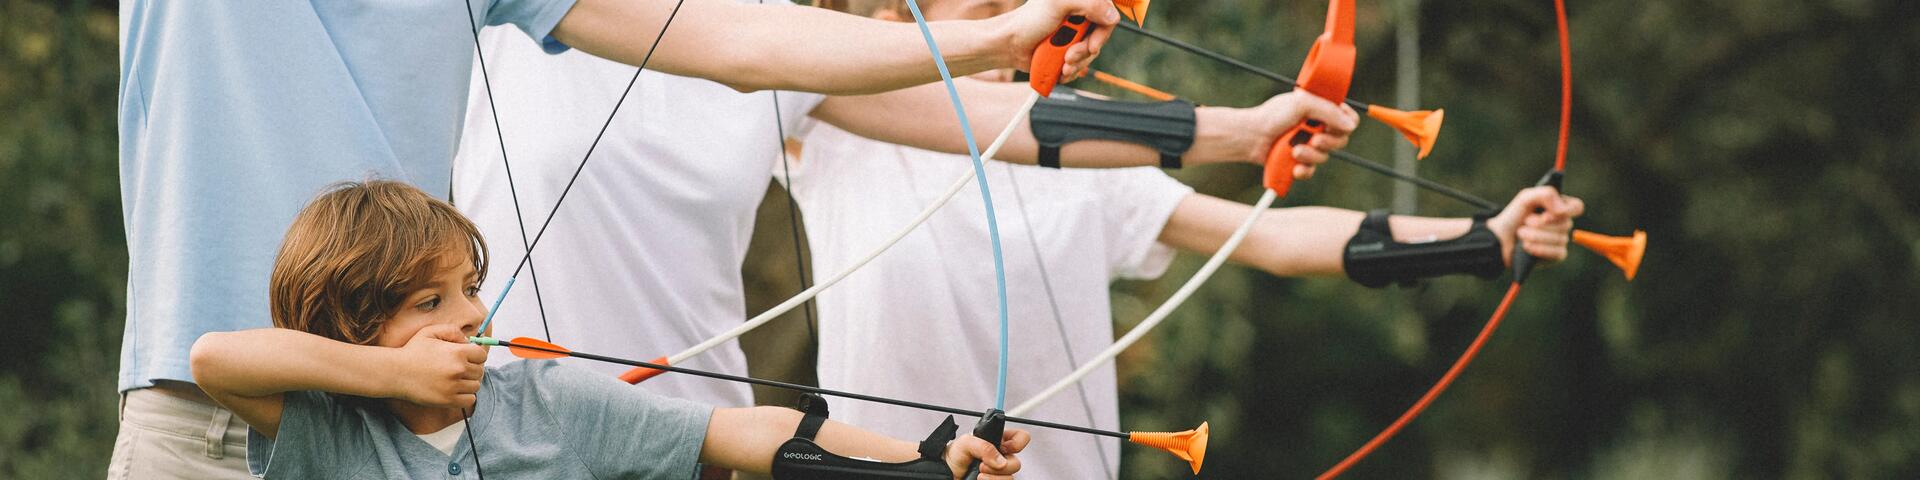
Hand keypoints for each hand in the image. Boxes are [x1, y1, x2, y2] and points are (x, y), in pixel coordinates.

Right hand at [387, 324, 488, 408]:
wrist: (395, 372)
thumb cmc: (412, 351)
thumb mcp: (430, 332)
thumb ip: (452, 331)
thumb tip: (468, 341)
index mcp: (457, 352)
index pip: (482, 355)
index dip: (475, 355)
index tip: (466, 357)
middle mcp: (458, 369)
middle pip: (480, 371)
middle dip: (472, 368)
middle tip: (459, 368)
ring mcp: (453, 386)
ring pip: (476, 386)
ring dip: (469, 382)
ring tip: (456, 379)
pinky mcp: (447, 400)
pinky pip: (470, 400)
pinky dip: (466, 396)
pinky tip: (455, 390)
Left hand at [944, 429, 1030, 478]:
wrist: (944, 473)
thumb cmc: (954, 455)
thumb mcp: (965, 443)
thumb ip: (984, 447)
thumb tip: (1000, 461)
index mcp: (998, 441)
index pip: (1020, 438)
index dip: (1018, 442)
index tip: (1006, 447)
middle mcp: (1001, 457)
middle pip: (1016, 463)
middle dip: (1000, 466)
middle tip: (982, 465)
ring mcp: (998, 473)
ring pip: (1010, 478)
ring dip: (993, 477)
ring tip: (978, 474)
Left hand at [998, 0, 1119, 78]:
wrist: (1010, 45)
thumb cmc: (1028, 21)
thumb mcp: (1058, 5)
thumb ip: (1088, 4)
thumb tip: (1112, 16)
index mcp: (1079, 1)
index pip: (1108, 16)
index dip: (1102, 35)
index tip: (1091, 46)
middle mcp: (1079, 17)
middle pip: (1100, 38)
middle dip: (1085, 53)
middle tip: (1069, 57)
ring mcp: (1074, 35)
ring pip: (1090, 55)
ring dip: (1077, 65)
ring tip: (1061, 67)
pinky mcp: (1067, 51)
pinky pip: (1080, 65)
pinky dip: (1071, 71)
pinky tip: (1060, 71)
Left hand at [1243, 92, 1358, 176]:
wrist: (1251, 136)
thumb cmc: (1272, 116)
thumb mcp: (1302, 104)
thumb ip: (1328, 111)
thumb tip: (1351, 126)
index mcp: (1320, 110)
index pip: (1347, 117)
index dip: (1348, 121)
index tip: (1339, 123)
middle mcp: (1317, 127)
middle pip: (1340, 139)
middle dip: (1329, 141)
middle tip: (1315, 140)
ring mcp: (1309, 145)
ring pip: (1325, 156)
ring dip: (1311, 154)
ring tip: (1295, 150)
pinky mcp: (1299, 161)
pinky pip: (1311, 170)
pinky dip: (1304, 170)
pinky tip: (1295, 167)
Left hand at [1487, 186, 1586, 264]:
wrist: (1499, 238)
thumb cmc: (1514, 216)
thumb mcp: (1526, 198)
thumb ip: (1545, 195)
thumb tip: (1562, 210)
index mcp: (1559, 207)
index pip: (1577, 207)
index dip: (1567, 210)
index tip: (1546, 214)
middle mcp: (1563, 224)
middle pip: (1566, 224)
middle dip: (1540, 224)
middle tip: (1525, 222)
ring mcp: (1561, 240)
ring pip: (1559, 239)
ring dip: (1535, 236)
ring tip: (1520, 234)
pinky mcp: (1556, 256)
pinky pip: (1557, 252)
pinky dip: (1540, 249)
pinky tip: (1527, 247)